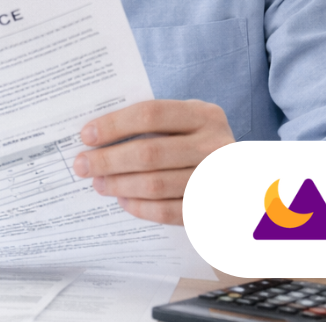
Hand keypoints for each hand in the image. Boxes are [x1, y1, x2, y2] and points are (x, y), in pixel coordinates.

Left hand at [72, 99, 233, 224]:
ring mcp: (215, 179)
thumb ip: (154, 122)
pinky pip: (167, 211)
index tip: (86, 136)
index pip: (150, 114)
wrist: (243, 181)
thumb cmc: (200, 145)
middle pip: (149, 153)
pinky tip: (122, 200)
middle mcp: (214, 144)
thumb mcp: (188, 123)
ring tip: (99, 183)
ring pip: (155, 184)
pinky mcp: (212, 209)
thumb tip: (97, 133)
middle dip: (107, 160)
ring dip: (119, 185)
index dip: (114, 125)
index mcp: (204, 115)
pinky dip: (140, 207)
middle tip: (82, 165)